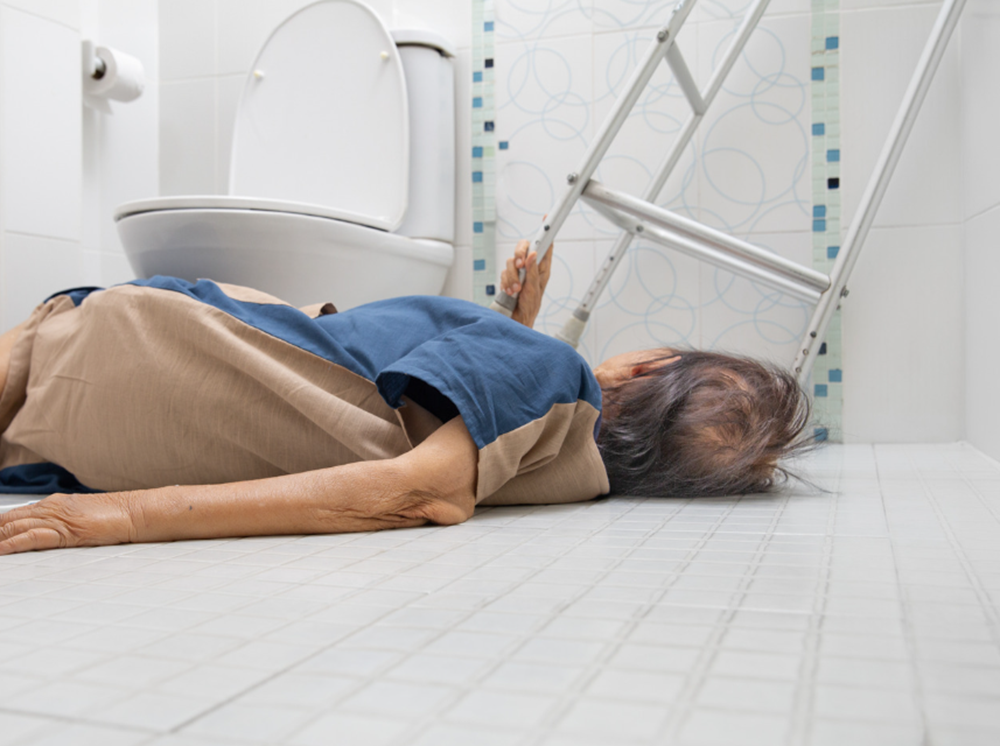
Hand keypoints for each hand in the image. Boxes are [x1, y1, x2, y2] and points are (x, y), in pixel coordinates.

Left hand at [0, 493, 135, 554]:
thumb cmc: (116, 516)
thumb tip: (55, 534)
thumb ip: (66, 523)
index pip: (16, 514)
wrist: (135, 512)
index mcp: (55, 503)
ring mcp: (58, 518)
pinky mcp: (67, 531)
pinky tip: (1, 550)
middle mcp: (52, 507)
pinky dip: (13, 544)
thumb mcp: (84, 518)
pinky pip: (33, 537)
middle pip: (9, 519)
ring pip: (15, 527)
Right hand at [499, 239, 553, 328]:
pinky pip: (503, 272)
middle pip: (523, 248)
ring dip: (512, 276)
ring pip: (511, 261)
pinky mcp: (508, 277)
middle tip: (520, 265)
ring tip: (516, 290)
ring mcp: (518, 272)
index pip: (545, 246)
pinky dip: (505, 282)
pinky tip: (510, 292)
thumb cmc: (531, 305)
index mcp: (542, 268)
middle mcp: (530, 267)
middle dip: (519, 254)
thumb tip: (533, 254)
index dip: (545, 231)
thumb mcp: (534, 289)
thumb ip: (533, 271)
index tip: (546, 218)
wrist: (517, 319)